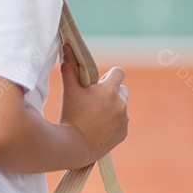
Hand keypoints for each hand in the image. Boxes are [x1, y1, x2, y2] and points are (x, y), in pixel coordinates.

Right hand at [59, 44, 129, 166]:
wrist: (75, 146)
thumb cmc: (71, 115)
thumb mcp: (70, 90)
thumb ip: (70, 67)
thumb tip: (67, 46)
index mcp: (110, 90)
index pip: (119, 72)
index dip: (109, 76)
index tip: (98, 84)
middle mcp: (121, 103)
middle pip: (121, 89)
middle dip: (110, 92)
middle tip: (93, 101)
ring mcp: (124, 119)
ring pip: (121, 106)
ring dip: (112, 107)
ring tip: (94, 117)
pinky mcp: (124, 132)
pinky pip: (121, 122)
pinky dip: (113, 123)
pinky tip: (98, 128)